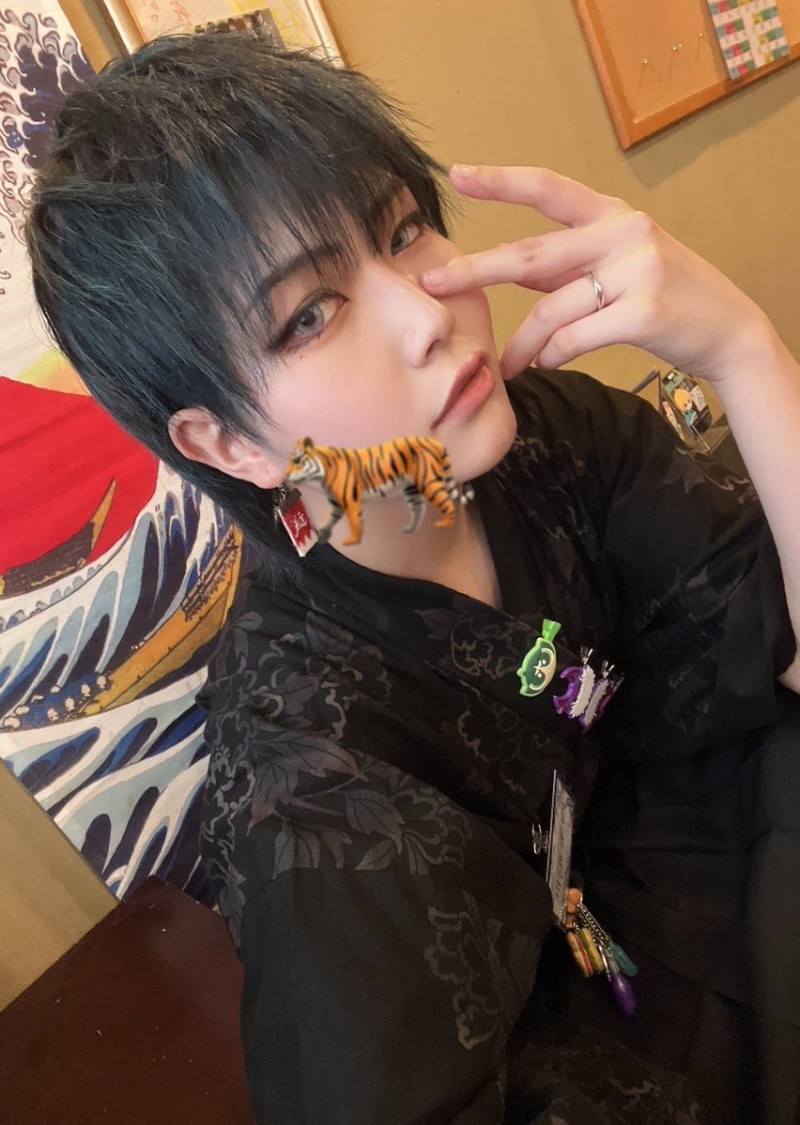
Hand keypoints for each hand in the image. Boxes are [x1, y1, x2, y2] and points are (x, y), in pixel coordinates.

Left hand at [422, 165, 772, 383]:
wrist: (728, 331)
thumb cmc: (665, 298)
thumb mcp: (618, 266)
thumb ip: (564, 266)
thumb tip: (507, 265)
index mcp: (612, 216)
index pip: (548, 188)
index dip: (500, 180)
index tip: (456, 174)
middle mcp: (624, 233)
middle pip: (531, 254)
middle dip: (475, 271)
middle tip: (433, 284)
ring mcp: (637, 270)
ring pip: (550, 310)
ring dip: (522, 343)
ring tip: (507, 364)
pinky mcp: (644, 311)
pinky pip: (575, 338)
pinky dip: (554, 354)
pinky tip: (547, 363)